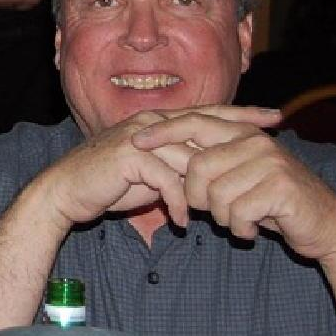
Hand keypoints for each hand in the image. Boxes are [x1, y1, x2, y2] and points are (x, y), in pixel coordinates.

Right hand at [39, 106, 283, 230]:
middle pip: (206, 125)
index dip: (240, 114)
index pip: (206, 113)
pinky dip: (176, 204)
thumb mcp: (145, 176)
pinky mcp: (130, 157)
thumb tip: (199, 180)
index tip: (272, 118)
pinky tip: (179, 222)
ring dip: (206, 189)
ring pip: (189, 158)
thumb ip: (172, 170)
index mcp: (156, 122)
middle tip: (272, 139)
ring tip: (223, 212)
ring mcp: (140, 137)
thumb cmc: (103, 185)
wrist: (63, 193)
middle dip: (242, 132)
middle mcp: (150, 123)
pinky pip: (166, 181)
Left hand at [131, 108, 335, 259]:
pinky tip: (254, 228)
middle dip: (198, 197)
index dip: (163, 132)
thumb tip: (164, 158)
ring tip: (242, 218)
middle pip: (196, 167)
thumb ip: (210, 164)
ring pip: (215, 194)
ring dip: (223, 217)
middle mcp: (256, 142)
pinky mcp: (280, 187)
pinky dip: (240, 228)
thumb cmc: (274, 203)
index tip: (136, 141)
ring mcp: (270, 162)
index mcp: (243, 135)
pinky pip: (236, 212)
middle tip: (217, 211)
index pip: (194, 123)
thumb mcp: (240, 177)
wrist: (326, 225)